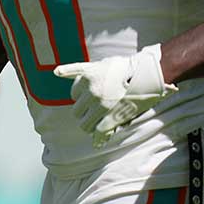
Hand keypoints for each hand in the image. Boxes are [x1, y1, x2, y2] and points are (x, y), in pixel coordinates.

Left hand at [54, 44, 177, 146]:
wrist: (148, 74)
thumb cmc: (124, 67)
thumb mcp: (99, 64)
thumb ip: (77, 70)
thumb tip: (56, 72)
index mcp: (87, 77)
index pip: (74, 94)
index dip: (82, 97)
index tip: (91, 97)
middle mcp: (91, 91)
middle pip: (77, 111)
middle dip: (85, 113)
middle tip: (95, 112)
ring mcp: (101, 105)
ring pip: (85, 124)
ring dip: (90, 125)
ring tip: (97, 123)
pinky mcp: (112, 117)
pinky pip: (99, 132)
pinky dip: (99, 137)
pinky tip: (99, 139)